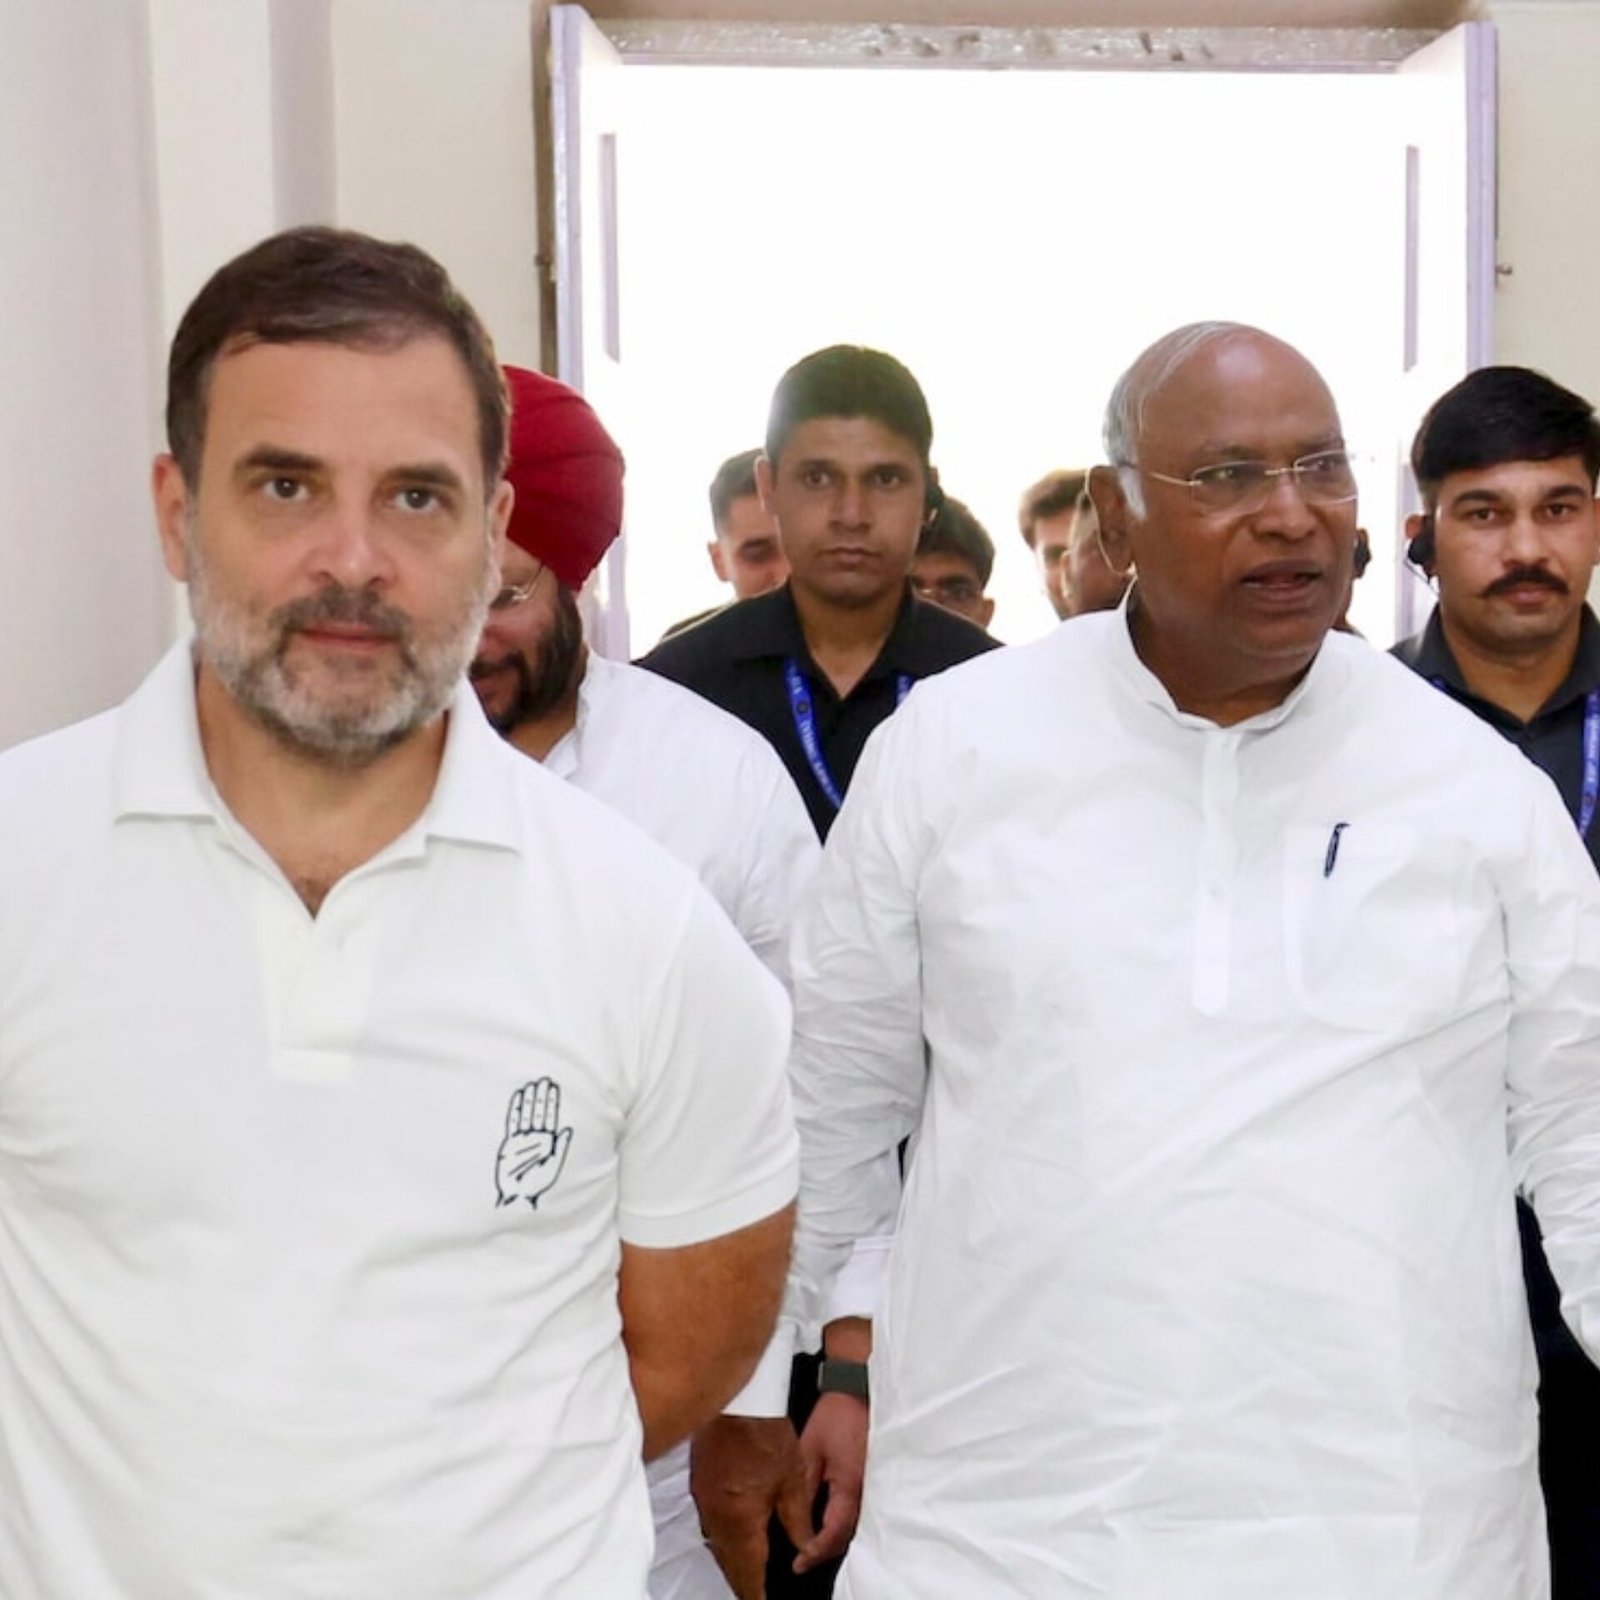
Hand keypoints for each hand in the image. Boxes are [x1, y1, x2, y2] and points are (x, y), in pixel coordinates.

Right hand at [495, 1078, 572, 1207]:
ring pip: (527, 1115)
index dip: (552, 1102)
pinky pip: (513, 1123)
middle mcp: (535, 1137)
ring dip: (529, 1100)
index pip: (550, 1117)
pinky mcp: (509, 1143)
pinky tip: (517, 1098)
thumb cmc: (537, 1183)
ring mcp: (522, 1139)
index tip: (553, 1087)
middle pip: (539, 1112)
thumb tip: (568, 1129)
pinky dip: (515, 1110)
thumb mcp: (553, 1165)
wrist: (518, 1194)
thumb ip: (560, 1147)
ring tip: (531, 1085)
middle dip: (541, 1096)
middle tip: (543, 1080)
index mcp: (548, 1141)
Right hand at [690, 1414, 811, 1599]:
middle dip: (743, 1582)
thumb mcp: (793, 1480)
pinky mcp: (699, 1484)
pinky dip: (723, 1538)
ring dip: (732, 1561)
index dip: (755, 1593)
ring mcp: (703, 1500)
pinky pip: (709, 1524)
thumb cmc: (768, 1433)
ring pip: (716, 1545)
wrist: (739, 1397)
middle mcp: (715, 1516)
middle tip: (756, 1593)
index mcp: (740, 1520)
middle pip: (728, 1564)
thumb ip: (798, 1521)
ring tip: (749, 1574)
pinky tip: (735, 1538)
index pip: (747, 1573)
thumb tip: (806, 1550)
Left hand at [793, 1392, 867, 1572]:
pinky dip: (846, 1523)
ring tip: (814, 1546)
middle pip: (848, 1536)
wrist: (859, 1391)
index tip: (799, 1562)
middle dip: (825, 1551)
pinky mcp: (877, 1479)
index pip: (834, 1532)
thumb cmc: (837, 1415)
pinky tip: (832, 1524)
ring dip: (836, 1539)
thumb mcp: (810, 1450)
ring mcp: (875, 1486)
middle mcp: (868, 1491)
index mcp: (850, 1484)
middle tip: (804, 1559)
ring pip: (857, 1526)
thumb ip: (804, 1487)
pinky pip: (863, 1511)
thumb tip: (794, 1519)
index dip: (815, 1552)